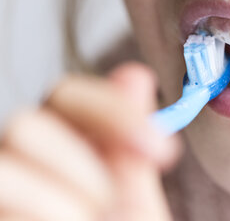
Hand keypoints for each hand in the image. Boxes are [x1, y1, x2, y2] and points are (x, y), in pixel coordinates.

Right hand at [0, 62, 180, 220]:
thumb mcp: (132, 207)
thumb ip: (127, 148)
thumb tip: (134, 73)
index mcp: (65, 153)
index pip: (68, 97)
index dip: (114, 111)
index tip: (162, 150)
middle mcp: (23, 169)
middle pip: (25, 123)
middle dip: (82, 165)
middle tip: (110, 210)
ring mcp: (2, 192)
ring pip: (6, 153)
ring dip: (62, 199)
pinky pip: (1, 184)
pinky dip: (39, 209)